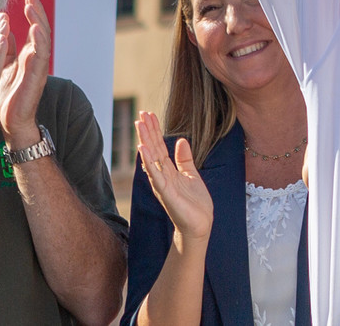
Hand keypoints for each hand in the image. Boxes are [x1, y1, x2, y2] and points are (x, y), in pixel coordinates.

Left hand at [0, 0, 49, 146]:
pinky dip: (38, 43)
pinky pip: (40, 58)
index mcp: (29, 56)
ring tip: (33, 8)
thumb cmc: (7, 96)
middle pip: (40, 30)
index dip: (32, 13)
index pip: (34, 28)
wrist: (9, 121)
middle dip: (37, 13)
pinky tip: (35, 31)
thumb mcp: (5, 67)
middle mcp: (36, 60)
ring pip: (43, 41)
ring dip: (39, 23)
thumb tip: (5, 31)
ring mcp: (38, 69)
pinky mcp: (36, 79)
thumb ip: (7, 50)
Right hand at [136, 111, 213, 240]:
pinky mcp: (166, 193)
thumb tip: (182, 140)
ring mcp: (162, 184)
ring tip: (139, 124)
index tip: (149, 114)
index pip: (159, 147)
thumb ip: (184, 159)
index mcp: (168, 171)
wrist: (200, 225)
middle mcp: (162, 176)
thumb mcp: (192, 175)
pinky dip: (149, 161)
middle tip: (141, 113)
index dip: (154, 131)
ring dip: (145, 140)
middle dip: (147, 131)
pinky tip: (143, 148)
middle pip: (153, 149)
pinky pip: (156, 174)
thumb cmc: (194, 203)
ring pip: (151, 158)